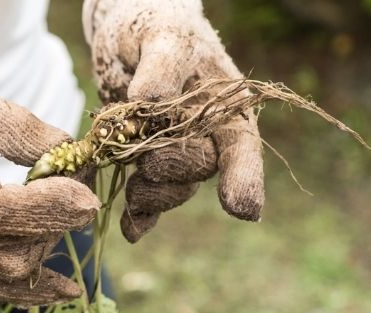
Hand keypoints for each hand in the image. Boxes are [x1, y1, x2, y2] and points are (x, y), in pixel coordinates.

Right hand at [0, 74, 99, 306]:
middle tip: (79, 193)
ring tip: (64, 216)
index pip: (0, 214)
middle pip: (11, 252)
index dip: (49, 208)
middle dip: (56, 226)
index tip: (87, 195)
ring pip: (7, 276)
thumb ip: (20, 129)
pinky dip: (31, 293)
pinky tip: (67, 289)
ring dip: (49, 250)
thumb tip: (70, 154)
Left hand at [84, 0, 264, 241]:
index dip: (244, 178)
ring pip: (170, 187)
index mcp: (225, 106)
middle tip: (146, 162)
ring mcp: (173, 151)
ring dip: (151, 196)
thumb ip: (163, 65)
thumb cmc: (154, 25)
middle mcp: (205, 135)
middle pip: (198, 169)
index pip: (241, 147)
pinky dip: (138, 216)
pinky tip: (131, 229)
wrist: (127, 35)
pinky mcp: (142, 162)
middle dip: (173, 171)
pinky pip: (146, 198)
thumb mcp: (161, 35)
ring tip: (132, 194)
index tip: (241, 208)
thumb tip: (150, 102)